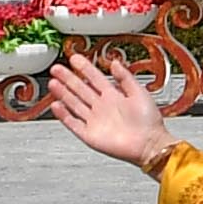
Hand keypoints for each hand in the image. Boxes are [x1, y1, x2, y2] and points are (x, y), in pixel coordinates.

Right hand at [46, 48, 173, 171]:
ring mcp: (95, 120)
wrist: (149, 145)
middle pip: (81, 89)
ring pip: (75, 104)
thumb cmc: (149, 121)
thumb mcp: (139, 93)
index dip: (84, 68)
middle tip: (56, 68)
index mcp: (114, 96)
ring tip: (53, 83)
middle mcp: (102, 107)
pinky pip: (73, 123)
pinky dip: (64, 115)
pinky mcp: (90, 135)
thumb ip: (125, 78)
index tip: (74, 58)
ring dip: (63, 94)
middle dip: (68, 78)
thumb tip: (114, 62)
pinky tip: (56, 106)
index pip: (95, 78)